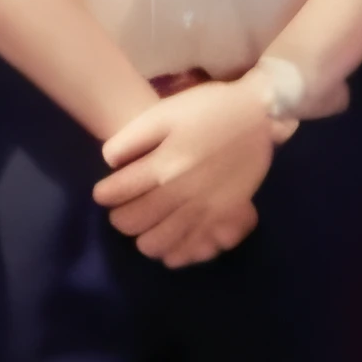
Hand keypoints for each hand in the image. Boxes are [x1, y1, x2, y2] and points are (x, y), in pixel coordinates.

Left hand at [96, 84, 273, 264]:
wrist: (258, 115)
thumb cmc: (208, 109)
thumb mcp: (164, 112)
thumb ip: (131, 138)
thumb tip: (109, 163)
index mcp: (163, 165)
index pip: (117, 194)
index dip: (104, 195)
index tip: (103, 193)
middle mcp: (180, 193)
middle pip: (134, 222)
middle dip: (119, 219)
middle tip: (120, 210)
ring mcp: (203, 209)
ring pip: (159, 242)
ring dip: (142, 238)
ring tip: (143, 226)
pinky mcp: (222, 217)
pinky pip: (191, 248)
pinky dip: (173, 252)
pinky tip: (167, 243)